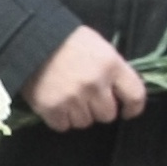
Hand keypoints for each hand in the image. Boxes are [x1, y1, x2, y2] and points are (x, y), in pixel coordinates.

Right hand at [26, 25, 146, 130]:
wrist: (31, 39)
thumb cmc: (67, 41)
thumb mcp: (99, 47)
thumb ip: (113, 71)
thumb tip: (119, 93)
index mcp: (111, 65)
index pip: (135, 96)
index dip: (133, 108)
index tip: (127, 111)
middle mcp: (95, 84)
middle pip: (108, 115)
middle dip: (99, 109)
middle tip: (87, 98)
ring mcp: (73, 98)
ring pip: (85, 122)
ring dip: (78, 114)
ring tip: (67, 98)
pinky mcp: (52, 108)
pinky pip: (63, 126)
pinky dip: (59, 118)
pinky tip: (55, 103)